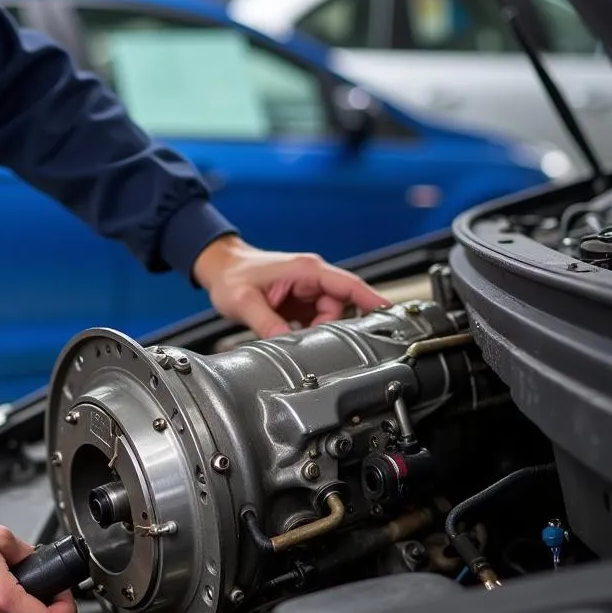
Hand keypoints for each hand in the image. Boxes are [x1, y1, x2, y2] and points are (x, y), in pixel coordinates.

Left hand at [192, 235, 389, 338]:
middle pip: (343, 308)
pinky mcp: (301, 303)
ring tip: (299, 339)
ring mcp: (308, 291)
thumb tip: (286, 343)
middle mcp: (311, 278)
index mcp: (306, 270)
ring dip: (321, 332)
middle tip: (318, 344)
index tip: (393, 316)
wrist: (220, 268)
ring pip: (331, 317)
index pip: (349, 285)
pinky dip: (312, 332)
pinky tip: (297, 338)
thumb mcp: (244, 301)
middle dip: (336, 328)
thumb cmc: (232, 275)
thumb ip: (266, 323)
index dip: (373, 301)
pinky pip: (318, 321)